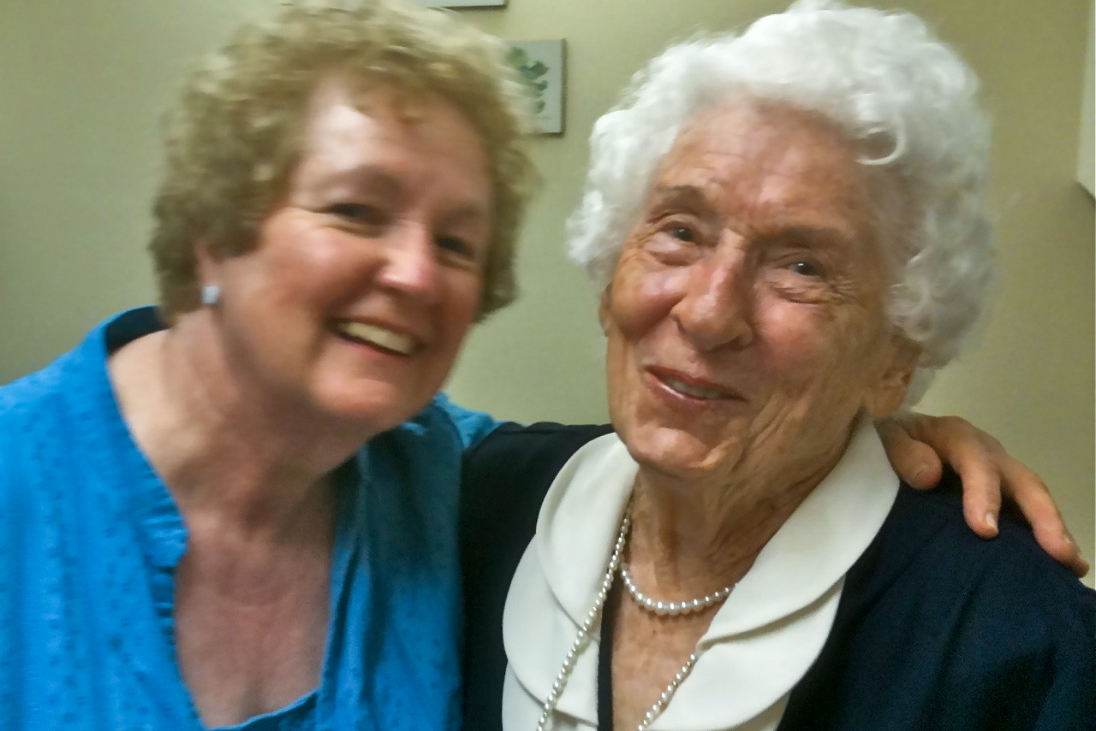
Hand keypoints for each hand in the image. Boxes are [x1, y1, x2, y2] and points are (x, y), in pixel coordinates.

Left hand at [877, 412, 1088, 577]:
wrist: (885, 440)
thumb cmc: (884, 440)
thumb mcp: (882, 436)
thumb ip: (900, 451)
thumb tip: (928, 476)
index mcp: (955, 436)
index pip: (975, 461)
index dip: (984, 493)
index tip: (985, 530)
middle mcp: (985, 452)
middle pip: (1020, 480)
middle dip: (1042, 516)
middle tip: (1057, 552)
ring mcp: (997, 473)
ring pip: (1032, 497)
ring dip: (1053, 529)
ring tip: (1071, 565)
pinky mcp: (999, 493)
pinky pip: (1025, 512)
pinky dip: (1043, 536)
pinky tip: (1058, 565)